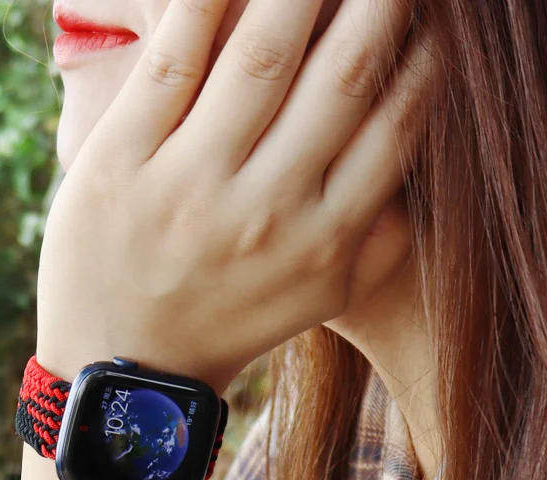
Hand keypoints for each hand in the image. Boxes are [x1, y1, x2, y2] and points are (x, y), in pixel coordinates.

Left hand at [37, 0, 435, 393]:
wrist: (127, 372)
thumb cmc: (225, 324)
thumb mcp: (317, 301)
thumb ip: (378, 242)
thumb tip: (422, 175)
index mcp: (325, 241)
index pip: (398, 120)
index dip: (422, 54)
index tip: (429, 20)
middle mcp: (266, 210)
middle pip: (343, 71)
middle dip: (377, 1)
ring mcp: (190, 184)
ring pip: (262, 52)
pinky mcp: (120, 163)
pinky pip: (173, 62)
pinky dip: (206, 2)